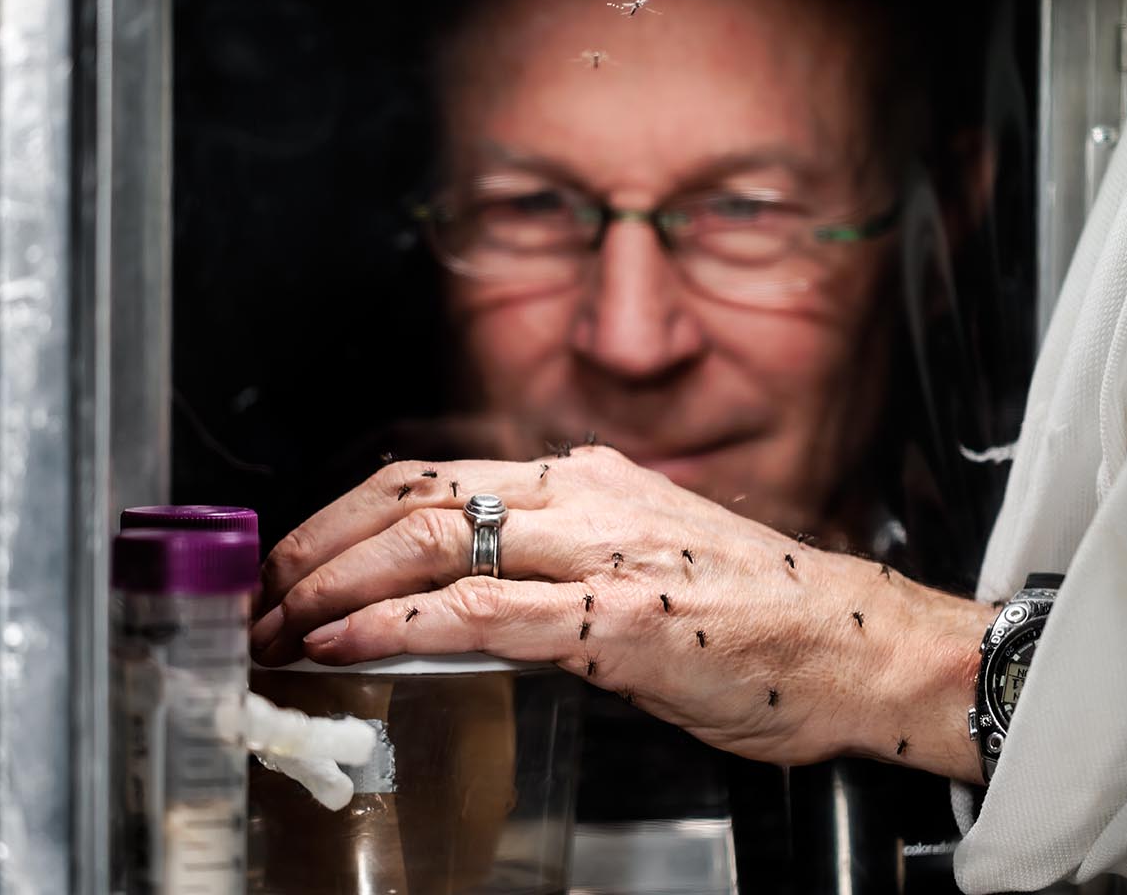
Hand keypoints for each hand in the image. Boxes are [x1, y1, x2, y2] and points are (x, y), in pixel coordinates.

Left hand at [250, 445, 989, 779]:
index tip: (298, 559)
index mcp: (588, 482)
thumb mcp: (644, 571)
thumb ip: (556, 572)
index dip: (348, 515)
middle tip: (264, 593)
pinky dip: (395, 623)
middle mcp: (586, 497)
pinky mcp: (618, 618)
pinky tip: (344, 643)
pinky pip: (482, 611)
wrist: (861, 649)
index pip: (437, 477)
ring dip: (336, 582)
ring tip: (282, 622)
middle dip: (319, 544)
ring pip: (434, 538)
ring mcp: (602, 552)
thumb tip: (467, 599)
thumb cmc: (764, 621)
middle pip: (415, 494)